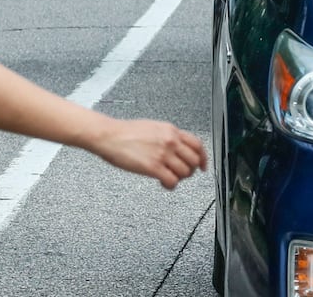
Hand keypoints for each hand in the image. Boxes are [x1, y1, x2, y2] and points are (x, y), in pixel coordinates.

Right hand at [90, 117, 207, 188]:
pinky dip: (170, 186)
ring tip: (168, 178)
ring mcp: (163, 154)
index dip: (203, 158)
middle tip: (181, 174)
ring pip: (185, 172)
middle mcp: (170, 141)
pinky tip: (163, 183)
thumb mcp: (153, 127)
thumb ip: (168, 136)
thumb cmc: (125, 132)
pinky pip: (172, 181)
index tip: (203, 165)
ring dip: (179, 178)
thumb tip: (177, 147)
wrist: (110, 136)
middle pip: (194, 161)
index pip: (197, 144)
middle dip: (190, 170)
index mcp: (171, 130)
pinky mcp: (153, 167)